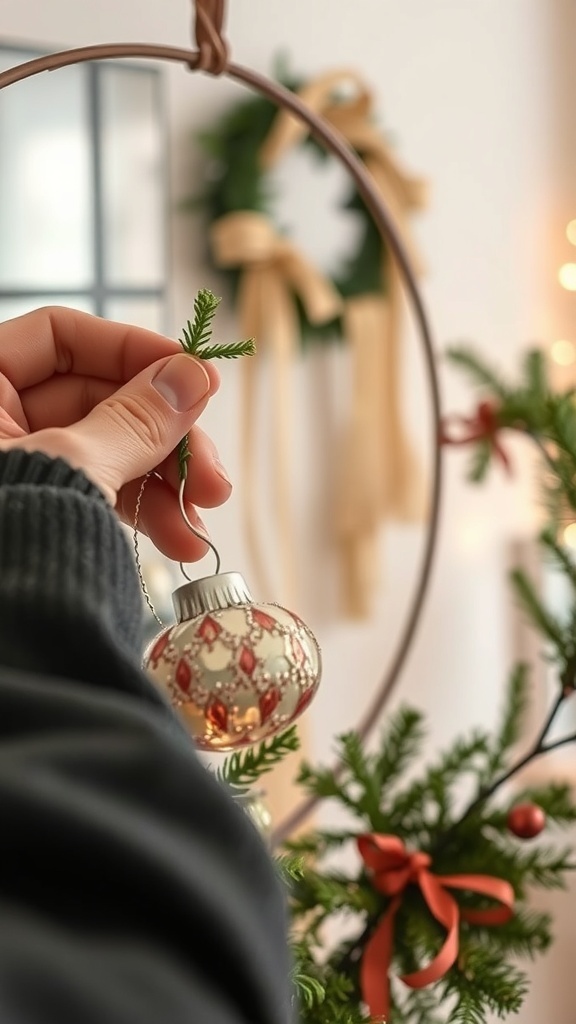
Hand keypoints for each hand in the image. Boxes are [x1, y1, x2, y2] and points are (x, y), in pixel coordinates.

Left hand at [0, 307, 231, 561]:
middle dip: (164, 437)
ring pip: (108, 450)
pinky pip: (100, 493)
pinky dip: (141, 511)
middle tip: (212, 473)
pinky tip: (178, 539)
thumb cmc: (3, 543)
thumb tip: (192, 375)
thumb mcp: (70, 469)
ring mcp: (18, 470)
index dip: (130, 349)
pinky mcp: (40, 513)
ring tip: (200, 522)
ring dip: (163, 482)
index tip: (193, 379)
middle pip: (97, 398)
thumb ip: (135, 418)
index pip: (59, 337)